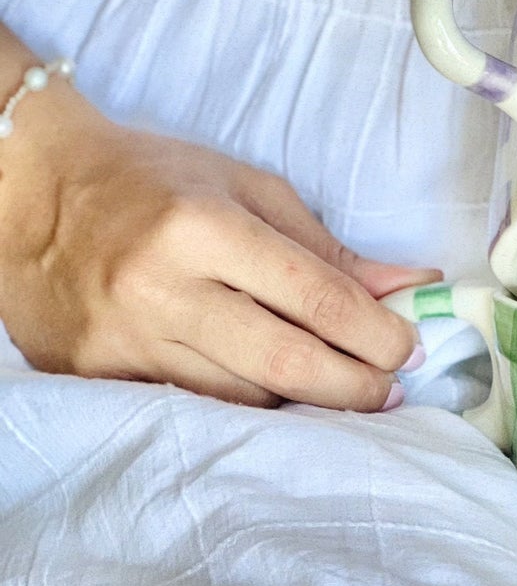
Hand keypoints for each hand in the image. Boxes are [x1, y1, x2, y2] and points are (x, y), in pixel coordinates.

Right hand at [0, 76, 440, 410]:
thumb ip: (327, 248)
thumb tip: (408, 287)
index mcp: (202, 228)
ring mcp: (121, 340)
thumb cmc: (150, 179)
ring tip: (339, 390)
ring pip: (238, 399)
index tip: (410, 349)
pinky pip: (188, 406)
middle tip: (391, 391)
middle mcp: (160, 289)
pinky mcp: (90, 376)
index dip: (374, 333)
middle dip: (352, 386)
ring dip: (300, 402)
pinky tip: (272, 397)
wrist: (28, 191)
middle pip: (283, 362)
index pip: (313, 298)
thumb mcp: (246, 189)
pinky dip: (239, 405)